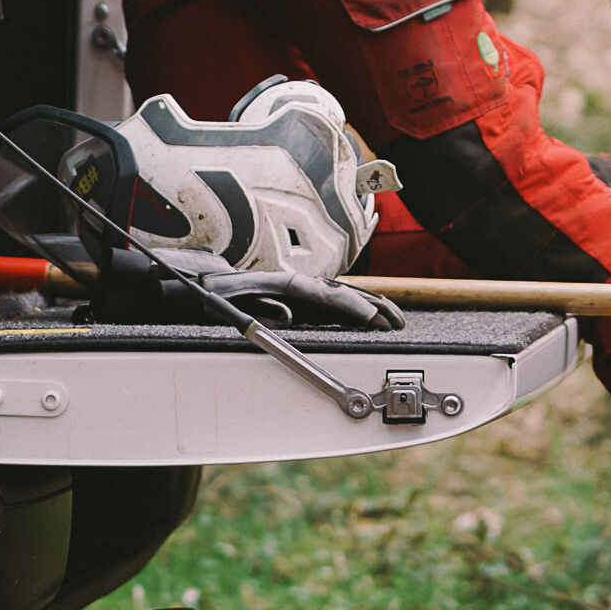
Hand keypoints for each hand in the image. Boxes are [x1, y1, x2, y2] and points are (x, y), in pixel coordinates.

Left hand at [205, 269, 406, 330]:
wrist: (212, 286)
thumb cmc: (222, 297)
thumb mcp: (234, 304)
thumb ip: (260, 309)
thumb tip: (287, 316)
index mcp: (288, 286)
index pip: (330, 297)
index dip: (354, 308)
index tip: (374, 320)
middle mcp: (302, 286)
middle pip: (346, 295)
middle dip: (374, 308)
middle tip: (397, 323)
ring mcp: (305, 293)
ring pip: (347, 298)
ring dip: (373, 308)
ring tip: (396, 321)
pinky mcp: (304, 302)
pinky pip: (339, 305)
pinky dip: (360, 310)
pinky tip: (374, 319)